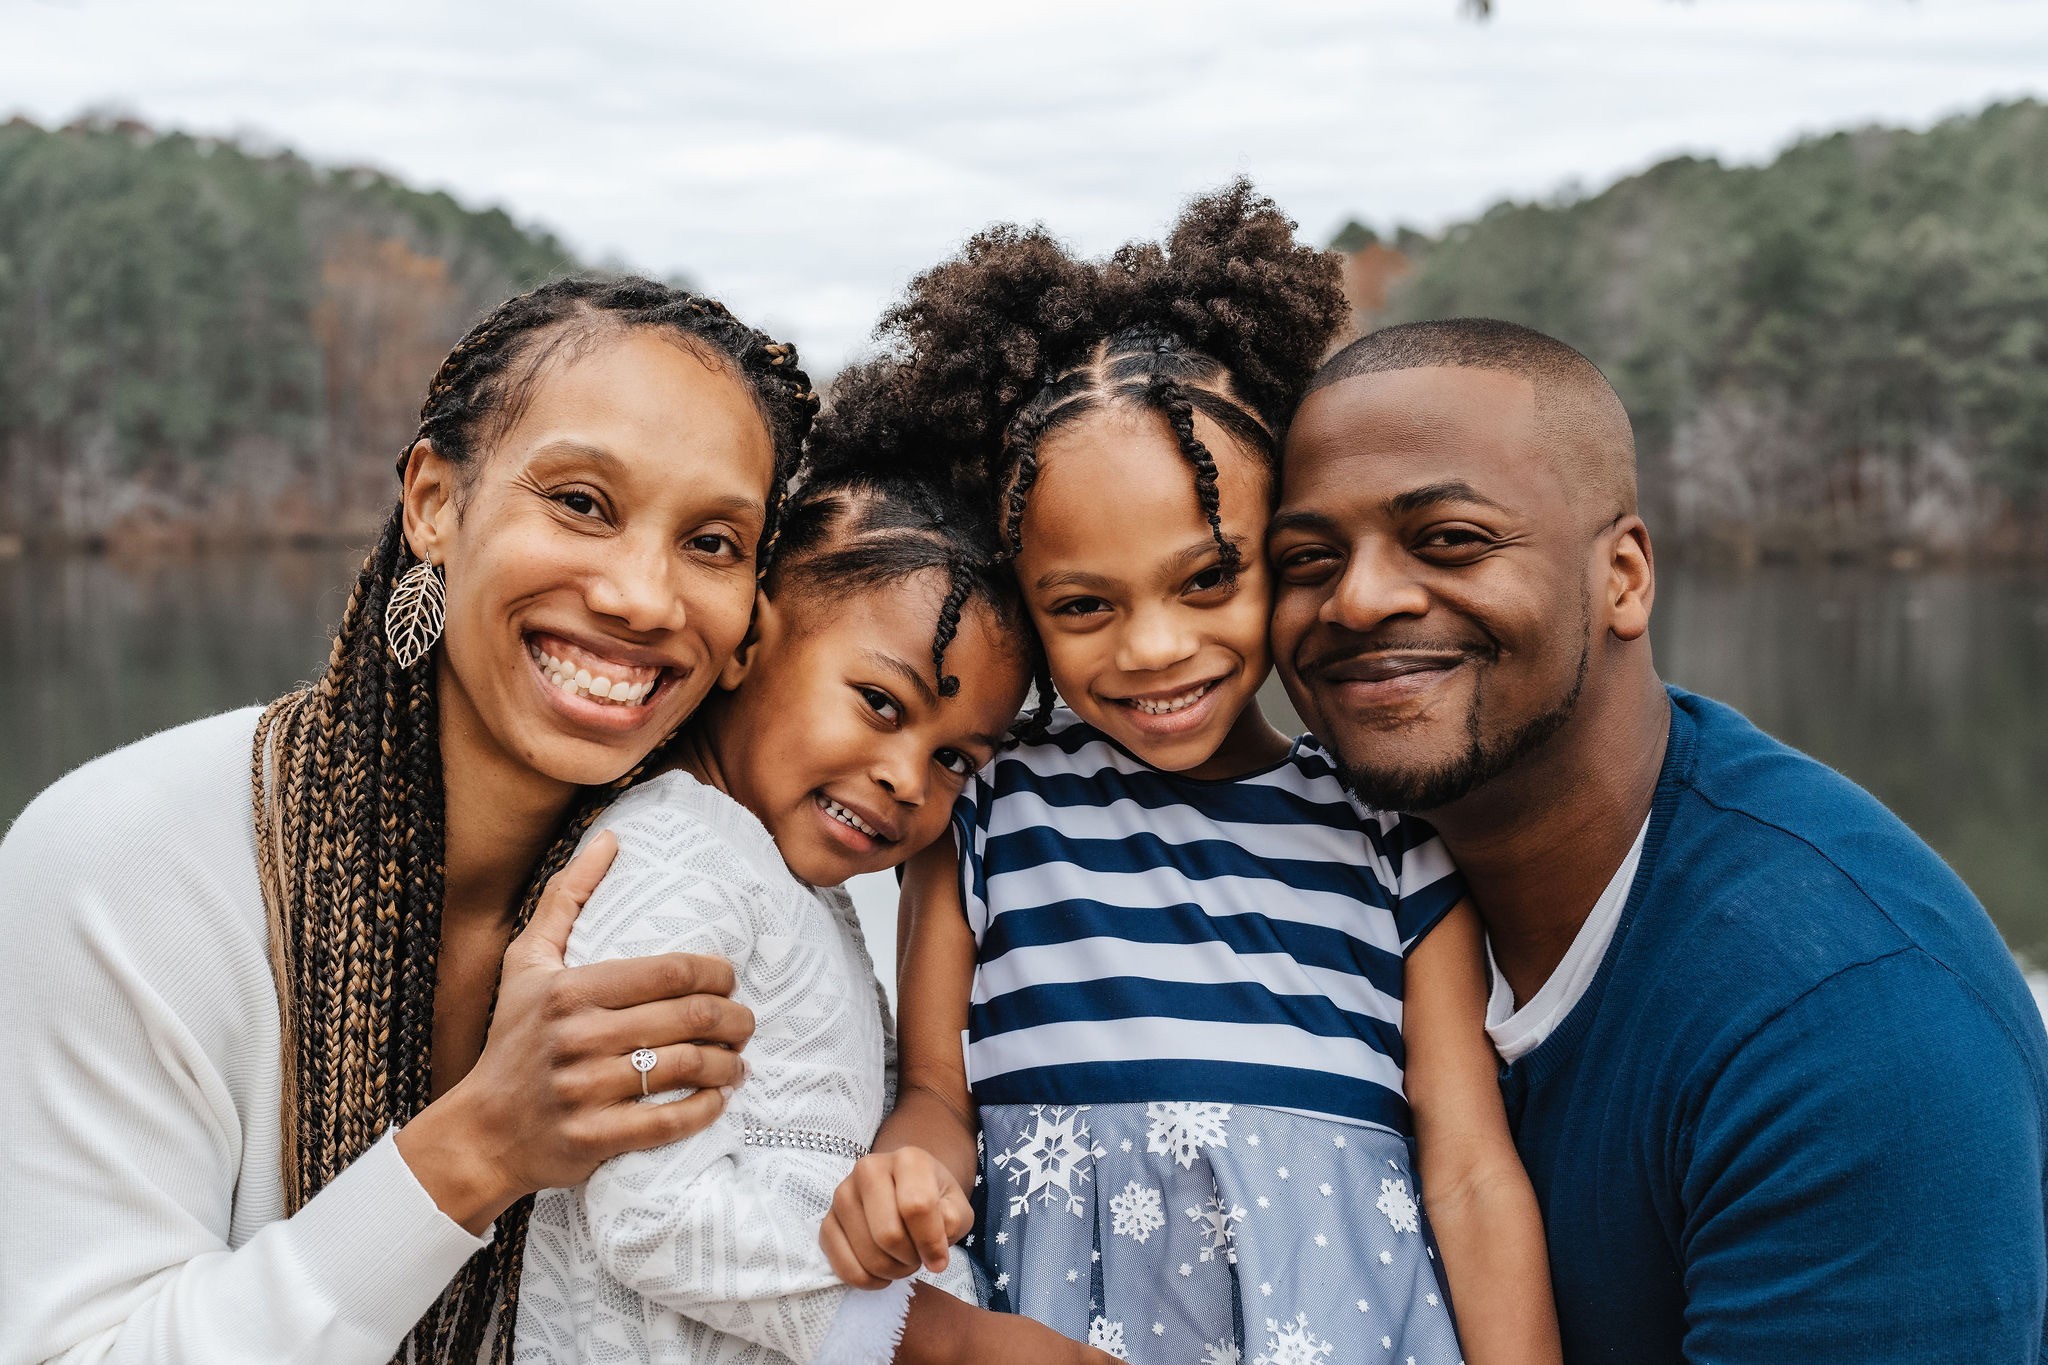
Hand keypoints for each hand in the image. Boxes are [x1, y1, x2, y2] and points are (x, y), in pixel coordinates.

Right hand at [397, 831, 754, 1231]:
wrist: (479, 1132)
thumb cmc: (512, 1038)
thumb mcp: (526, 962)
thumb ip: (567, 898)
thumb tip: (611, 837)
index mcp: (569, 990)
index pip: (671, 972)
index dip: (718, 974)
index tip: (730, 980)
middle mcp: (577, 1037)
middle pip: (690, 1018)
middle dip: (734, 1019)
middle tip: (745, 1022)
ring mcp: (584, 1091)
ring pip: (685, 1068)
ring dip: (728, 1064)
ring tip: (738, 1060)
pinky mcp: (592, 1139)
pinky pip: (668, 1122)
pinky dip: (705, 1109)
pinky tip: (717, 1098)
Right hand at [821, 1146, 973, 1287]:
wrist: (904, 1189)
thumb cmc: (934, 1199)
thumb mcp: (956, 1206)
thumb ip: (952, 1221)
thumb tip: (932, 1248)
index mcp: (907, 1159)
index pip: (916, 1207)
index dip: (931, 1243)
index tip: (940, 1259)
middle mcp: (868, 1169)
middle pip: (888, 1235)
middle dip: (909, 1259)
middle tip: (917, 1257)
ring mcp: (843, 1194)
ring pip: (868, 1254)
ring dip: (891, 1271)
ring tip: (901, 1260)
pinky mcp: (827, 1221)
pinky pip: (843, 1265)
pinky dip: (867, 1280)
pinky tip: (880, 1272)